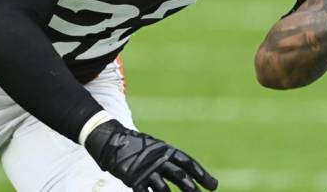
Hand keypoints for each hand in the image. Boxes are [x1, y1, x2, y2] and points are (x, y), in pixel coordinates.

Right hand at [85, 120, 217, 191]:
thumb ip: (171, 161)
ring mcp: (145, 169)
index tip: (213, 185)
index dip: (202, 174)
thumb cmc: (139, 147)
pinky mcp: (133, 178)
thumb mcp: (158, 149)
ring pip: (163, 188)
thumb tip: (189, 173)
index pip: (188, 163)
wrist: (113, 141)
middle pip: (179, 175)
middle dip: (191, 188)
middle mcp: (159, 159)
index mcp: (167, 150)